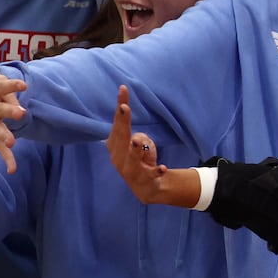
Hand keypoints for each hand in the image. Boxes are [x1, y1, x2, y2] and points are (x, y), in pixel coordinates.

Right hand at [0, 75, 26, 173]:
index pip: (1, 88)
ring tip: (11, 143)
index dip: (12, 86)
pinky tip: (12, 170)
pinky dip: (5, 158)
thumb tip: (18, 109)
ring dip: (4, 136)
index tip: (23, 85)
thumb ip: (8, 92)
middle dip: (10, 112)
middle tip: (21, 113)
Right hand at [106, 85, 202, 207]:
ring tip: (137, 141)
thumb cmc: (138, 160)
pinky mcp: (144, 179)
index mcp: (116, 146)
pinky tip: (161, 168)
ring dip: (135, 149)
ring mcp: (130, 169)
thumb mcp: (138, 145)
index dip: (120, 108)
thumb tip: (137, 140)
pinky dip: (156, 171)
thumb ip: (138, 137)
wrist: (145, 188)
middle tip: (124, 107)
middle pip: (121, 137)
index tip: (123, 89)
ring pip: (132, 157)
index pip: (118, 124)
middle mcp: (119, 157)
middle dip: (122, 123)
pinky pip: (150, 174)